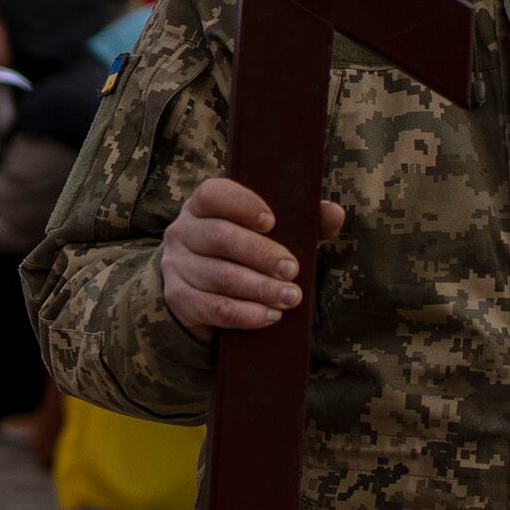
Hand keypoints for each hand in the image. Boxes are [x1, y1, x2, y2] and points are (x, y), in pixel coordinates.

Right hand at [158, 175, 344, 338]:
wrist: (201, 290)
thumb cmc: (243, 253)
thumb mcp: (270, 233)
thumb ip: (302, 221)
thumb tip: (334, 213)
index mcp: (203, 205)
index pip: (214, 194)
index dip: (243, 205)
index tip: (272, 222)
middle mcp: (183, 231)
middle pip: (220, 237)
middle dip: (261, 255)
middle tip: (293, 270)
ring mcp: (175, 265)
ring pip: (219, 276)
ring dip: (259, 289)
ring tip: (290, 298)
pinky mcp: (177, 298)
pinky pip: (212, 308)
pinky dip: (244, 314)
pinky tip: (269, 316)